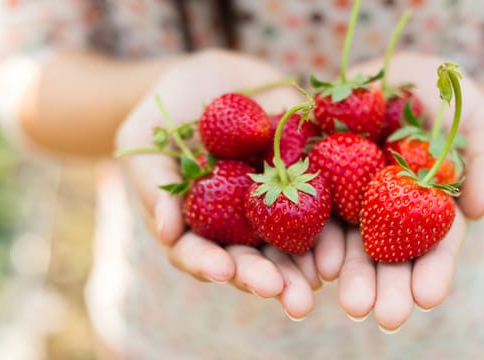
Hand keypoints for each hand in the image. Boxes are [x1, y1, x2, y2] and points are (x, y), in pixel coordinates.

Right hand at [115, 49, 345, 318]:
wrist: (215, 77)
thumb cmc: (165, 111)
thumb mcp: (143, 142)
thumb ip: (151, 184)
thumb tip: (166, 230)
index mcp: (196, 222)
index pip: (199, 253)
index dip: (208, 264)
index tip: (221, 271)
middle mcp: (236, 223)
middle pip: (250, 259)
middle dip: (267, 278)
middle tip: (287, 297)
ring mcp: (272, 203)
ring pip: (289, 243)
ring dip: (305, 266)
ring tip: (319, 281)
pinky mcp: (304, 178)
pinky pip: (319, 204)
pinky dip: (330, 227)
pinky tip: (340, 246)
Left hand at [331, 52, 483, 330]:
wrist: (407, 78)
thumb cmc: (455, 103)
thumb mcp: (480, 126)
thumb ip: (483, 162)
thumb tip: (479, 209)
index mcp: (430, 205)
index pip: (435, 245)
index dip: (433, 271)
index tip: (428, 299)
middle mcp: (389, 208)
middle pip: (388, 253)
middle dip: (386, 286)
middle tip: (385, 317)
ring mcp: (353, 192)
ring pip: (348, 238)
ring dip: (348, 273)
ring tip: (349, 305)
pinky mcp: (322, 169)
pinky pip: (312, 201)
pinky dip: (312, 232)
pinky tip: (312, 261)